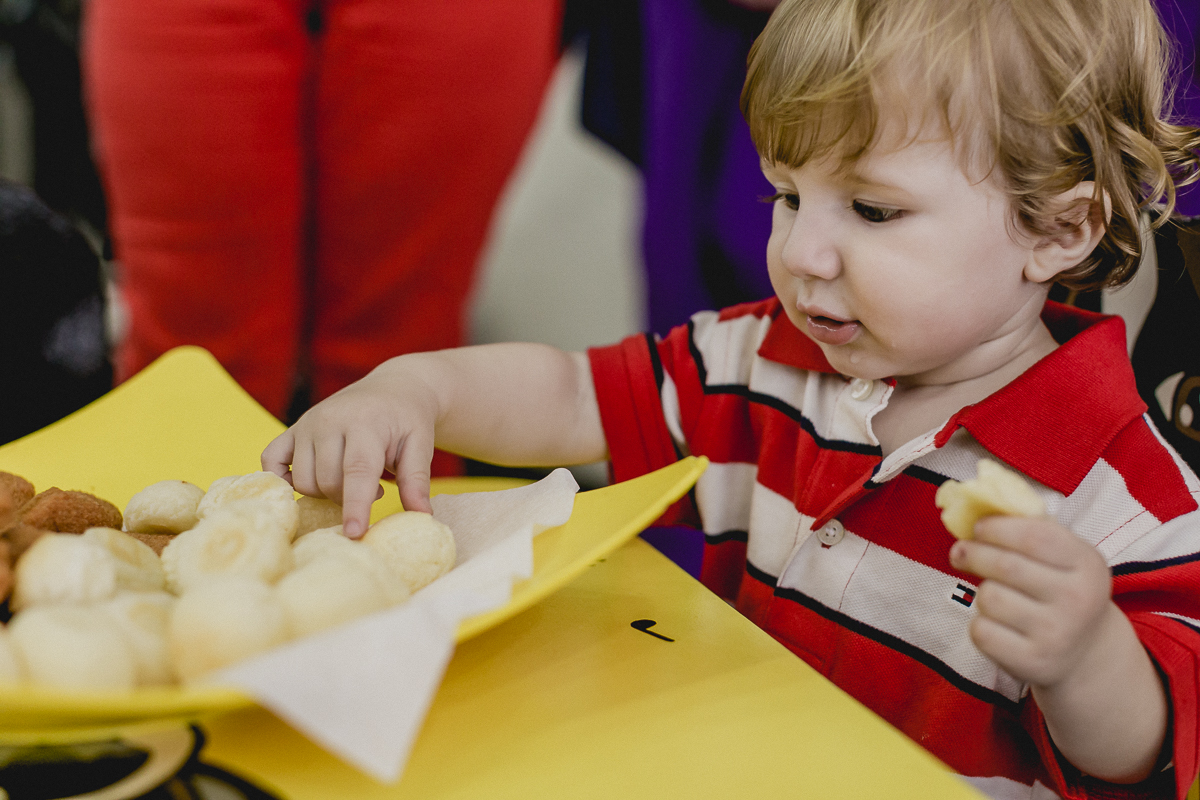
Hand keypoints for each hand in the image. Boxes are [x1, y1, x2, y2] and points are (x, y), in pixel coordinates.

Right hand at [261, 362, 438, 537]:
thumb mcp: (420, 446)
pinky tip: (310, 481)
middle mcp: (329, 421)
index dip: (355, 506)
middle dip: (349, 499)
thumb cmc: (408, 421)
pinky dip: (282, 479)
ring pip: (303, 481)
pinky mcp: (293, 428)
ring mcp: (307, 423)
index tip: (355, 534)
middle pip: (327, 482)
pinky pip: (271, 461)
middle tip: (376, 488)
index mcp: (364, 424)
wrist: (393, 388)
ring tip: (354, 478)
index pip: (357, 472)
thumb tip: (422, 517)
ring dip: (326, 493)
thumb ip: (417, 481)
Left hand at [948, 516, 1112, 687]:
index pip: (1033, 536)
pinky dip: (980, 624)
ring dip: (982, 592)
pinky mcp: (1033, 663)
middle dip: (973, 553)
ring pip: (989, 597)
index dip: (996, 528)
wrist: (1085, 654)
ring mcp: (1057, 634)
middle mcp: (1078, 600)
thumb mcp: (1063, 556)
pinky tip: (998, 624)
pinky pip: (981, 631)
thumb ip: (1028, 526)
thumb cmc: (1061, 589)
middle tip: (959, 551)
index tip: (978, 527)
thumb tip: (973, 501)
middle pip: (1004, 566)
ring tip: (996, 595)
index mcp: (1088, 564)